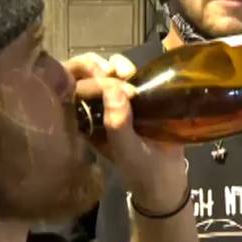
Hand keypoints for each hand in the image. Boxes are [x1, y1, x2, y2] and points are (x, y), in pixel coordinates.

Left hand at [66, 53, 187, 214]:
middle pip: (82, 75)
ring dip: (113, 65)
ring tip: (128, 72)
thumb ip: (118, 125)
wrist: (166, 176)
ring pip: (101, 70)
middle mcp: (91, 108)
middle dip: (96, 67)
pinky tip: (134, 71)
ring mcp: (110, 99)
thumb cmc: (142, 168)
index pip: (75, 93)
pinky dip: (126, 66)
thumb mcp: (128, 151)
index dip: (92, 84)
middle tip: (118, 73)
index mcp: (83, 123)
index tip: (115, 88)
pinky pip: (122, 73)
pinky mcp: (130, 93)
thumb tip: (113, 90)